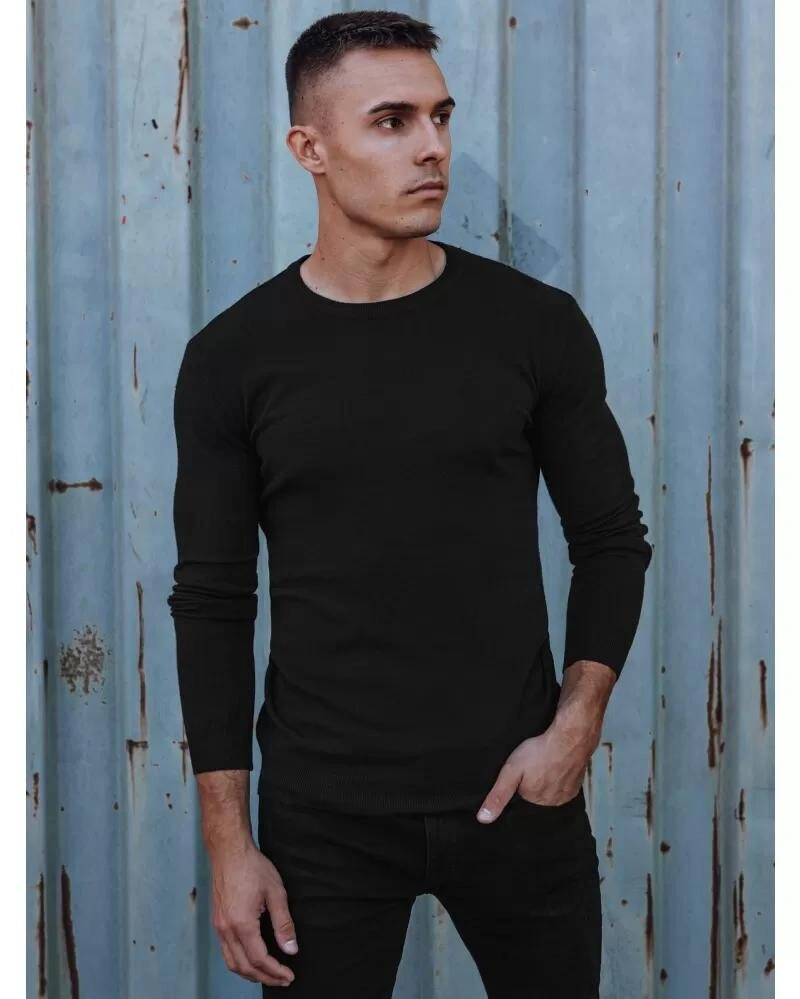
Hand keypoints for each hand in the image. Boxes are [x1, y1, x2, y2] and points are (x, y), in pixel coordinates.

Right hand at [210, 840, 298, 986]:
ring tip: (269, 975)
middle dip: (264, 977)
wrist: (229, 850)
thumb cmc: (252, 867)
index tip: (289, 976)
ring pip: (232, 963)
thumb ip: (284, 923)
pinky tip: (251, 960)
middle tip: (282, 980)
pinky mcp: (217, 921)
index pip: (259, 959)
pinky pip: (226, 951)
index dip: (275, 971)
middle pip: (244, 967)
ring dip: (250, 973)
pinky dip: (239, 963)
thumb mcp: (276, 892)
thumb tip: (291, 949)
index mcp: (242, 923)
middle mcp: (226, 929)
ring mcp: (219, 926)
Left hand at [476, 726, 593, 822]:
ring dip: (549, 779)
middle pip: (537, 792)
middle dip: (534, 780)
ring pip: (551, 789)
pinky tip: (558, 764)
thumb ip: (498, 795)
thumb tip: (483, 819)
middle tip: (535, 763)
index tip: (523, 769)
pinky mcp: (577, 786)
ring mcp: (566, 795)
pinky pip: (564, 785)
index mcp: (534, 801)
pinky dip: (561, 777)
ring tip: (546, 762)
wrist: (569, 739)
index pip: (522, 794)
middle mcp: (551, 803)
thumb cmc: (539, 752)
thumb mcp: (511, 771)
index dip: (520, 780)